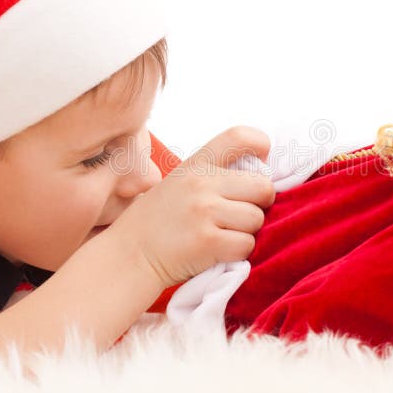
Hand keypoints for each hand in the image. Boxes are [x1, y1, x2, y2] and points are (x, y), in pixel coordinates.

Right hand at [106, 125, 275, 286]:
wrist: (130, 255)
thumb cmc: (160, 221)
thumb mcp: (180, 183)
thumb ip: (214, 175)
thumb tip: (262, 174)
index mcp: (196, 164)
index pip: (238, 137)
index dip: (260, 146)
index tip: (262, 163)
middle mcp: (201, 183)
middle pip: (262, 187)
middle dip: (260, 204)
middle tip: (240, 215)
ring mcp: (204, 212)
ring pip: (256, 219)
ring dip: (246, 232)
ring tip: (221, 234)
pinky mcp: (208, 242)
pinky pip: (246, 245)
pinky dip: (237, 252)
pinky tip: (216, 251)